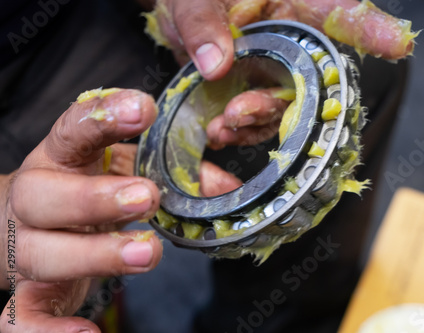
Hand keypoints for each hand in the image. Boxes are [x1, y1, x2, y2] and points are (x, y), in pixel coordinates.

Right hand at [0, 88, 237, 331]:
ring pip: (42, 253)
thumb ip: (175, 175)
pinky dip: (49, 331)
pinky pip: (21, 316)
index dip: (104, 117)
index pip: (72, 129)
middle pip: (46, 196)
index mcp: (61, 159)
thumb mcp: (126, 171)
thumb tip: (225, 188)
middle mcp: (35, 199)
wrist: (29, 225)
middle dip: (96, 198)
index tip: (143, 108)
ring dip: (94, 255)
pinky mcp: (27, 291)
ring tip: (146, 251)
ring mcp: (27, 247)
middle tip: (146, 198)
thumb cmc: (86, 189)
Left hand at [148, 0, 417, 147]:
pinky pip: (259, 120)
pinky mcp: (254, 91)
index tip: (401, 42)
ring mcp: (275, 69)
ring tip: (225, 124)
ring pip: (286, 107)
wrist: (174, 15)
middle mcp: (291, 40)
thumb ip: (202, 21)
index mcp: (290, 2)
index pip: (337, 11)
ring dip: (256, 122)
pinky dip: (240, 131)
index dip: (372, 27)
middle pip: (312, 78)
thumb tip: (217, 64)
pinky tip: (219, 132)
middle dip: (280, 103)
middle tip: (242, 111)